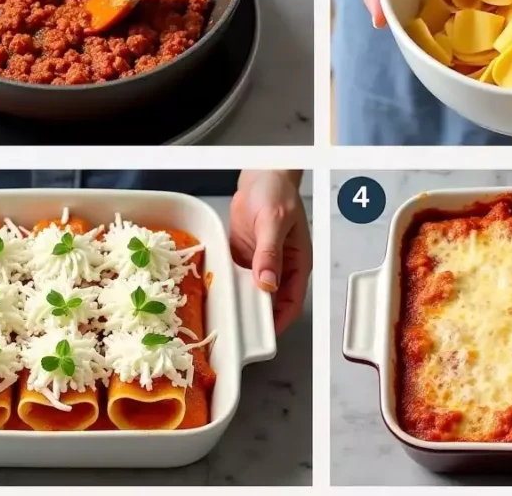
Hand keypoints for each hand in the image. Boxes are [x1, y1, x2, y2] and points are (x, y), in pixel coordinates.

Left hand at [230, 171, 311, 334]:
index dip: (278, 322)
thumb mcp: (274, 221)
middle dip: (255, 318)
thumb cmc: (276, 193)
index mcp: (297, 264)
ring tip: (223, 317)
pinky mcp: (243, 257)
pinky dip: (227, 286)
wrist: (260, 174)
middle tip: (236, 332)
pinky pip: (235, 278)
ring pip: (251, 294)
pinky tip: (215, 292)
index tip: (262, 336)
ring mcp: (260, 264)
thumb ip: (270, 253)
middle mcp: (280, 269)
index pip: (291, 303)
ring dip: (239, 304)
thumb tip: (267, 284)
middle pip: (270, 304)